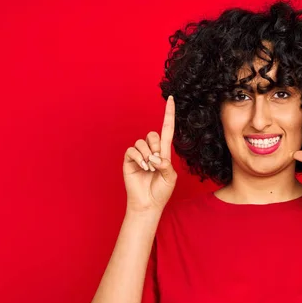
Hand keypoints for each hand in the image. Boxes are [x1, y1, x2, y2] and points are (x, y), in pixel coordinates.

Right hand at [123, 96, 177, 212]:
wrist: (148, 203)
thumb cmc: (161, 191)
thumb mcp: (171, 178)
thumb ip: (167, 165)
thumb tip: (156, 157)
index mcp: (164, 153)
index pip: (167, 129)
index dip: (169, 114)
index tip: (172, 99)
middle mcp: (151, 150)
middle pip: (153, 134)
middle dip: (156, 148)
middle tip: (156, 164)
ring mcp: (139, 155)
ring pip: (143, 142)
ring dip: (148, 156)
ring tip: (149, 169)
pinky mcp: (129, 160)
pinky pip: (132, 150)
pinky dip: (139, 158)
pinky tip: (142, 168)